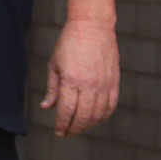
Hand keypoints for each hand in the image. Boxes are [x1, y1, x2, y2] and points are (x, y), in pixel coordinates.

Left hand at [42, 16, 119, 135]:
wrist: (92, 26)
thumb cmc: (70, 43)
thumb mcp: (54, 65)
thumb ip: (52, 89)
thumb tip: (46, 107)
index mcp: (71, 80)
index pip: (66, 111)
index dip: (62, 125)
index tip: (59, 131)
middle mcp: (89, 85)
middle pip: (83, 117)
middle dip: (74, 129)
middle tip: (67, 133)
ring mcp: (104, 84)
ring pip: (98, 114)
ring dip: (88, 125)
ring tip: (79, 127)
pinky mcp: (114, 81)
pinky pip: (111, 106)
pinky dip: (103, 116)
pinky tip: (96, 119)